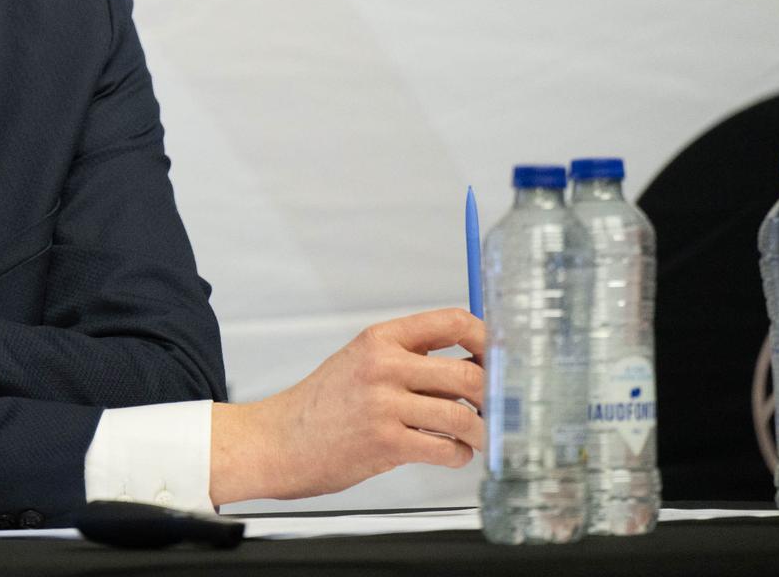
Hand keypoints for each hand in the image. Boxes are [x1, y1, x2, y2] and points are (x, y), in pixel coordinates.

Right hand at [209, 308, 485, 504]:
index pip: (453, 322)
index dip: (488, 339)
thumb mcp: (359, 362)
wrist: (278, 440)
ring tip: (475, 437)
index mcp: (380, 338)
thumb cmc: (321, 406)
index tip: (500, 357)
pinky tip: (450, 453)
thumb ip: (408, 358)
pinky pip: (447, 449)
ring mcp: (385, 404)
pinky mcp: (386, 443)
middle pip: (469, 373)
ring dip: (480, 432)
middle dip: (494, 397)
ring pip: (464, 415)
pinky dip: (459, 455)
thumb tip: (471, 363)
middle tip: (496, 408)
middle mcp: (384, 365)